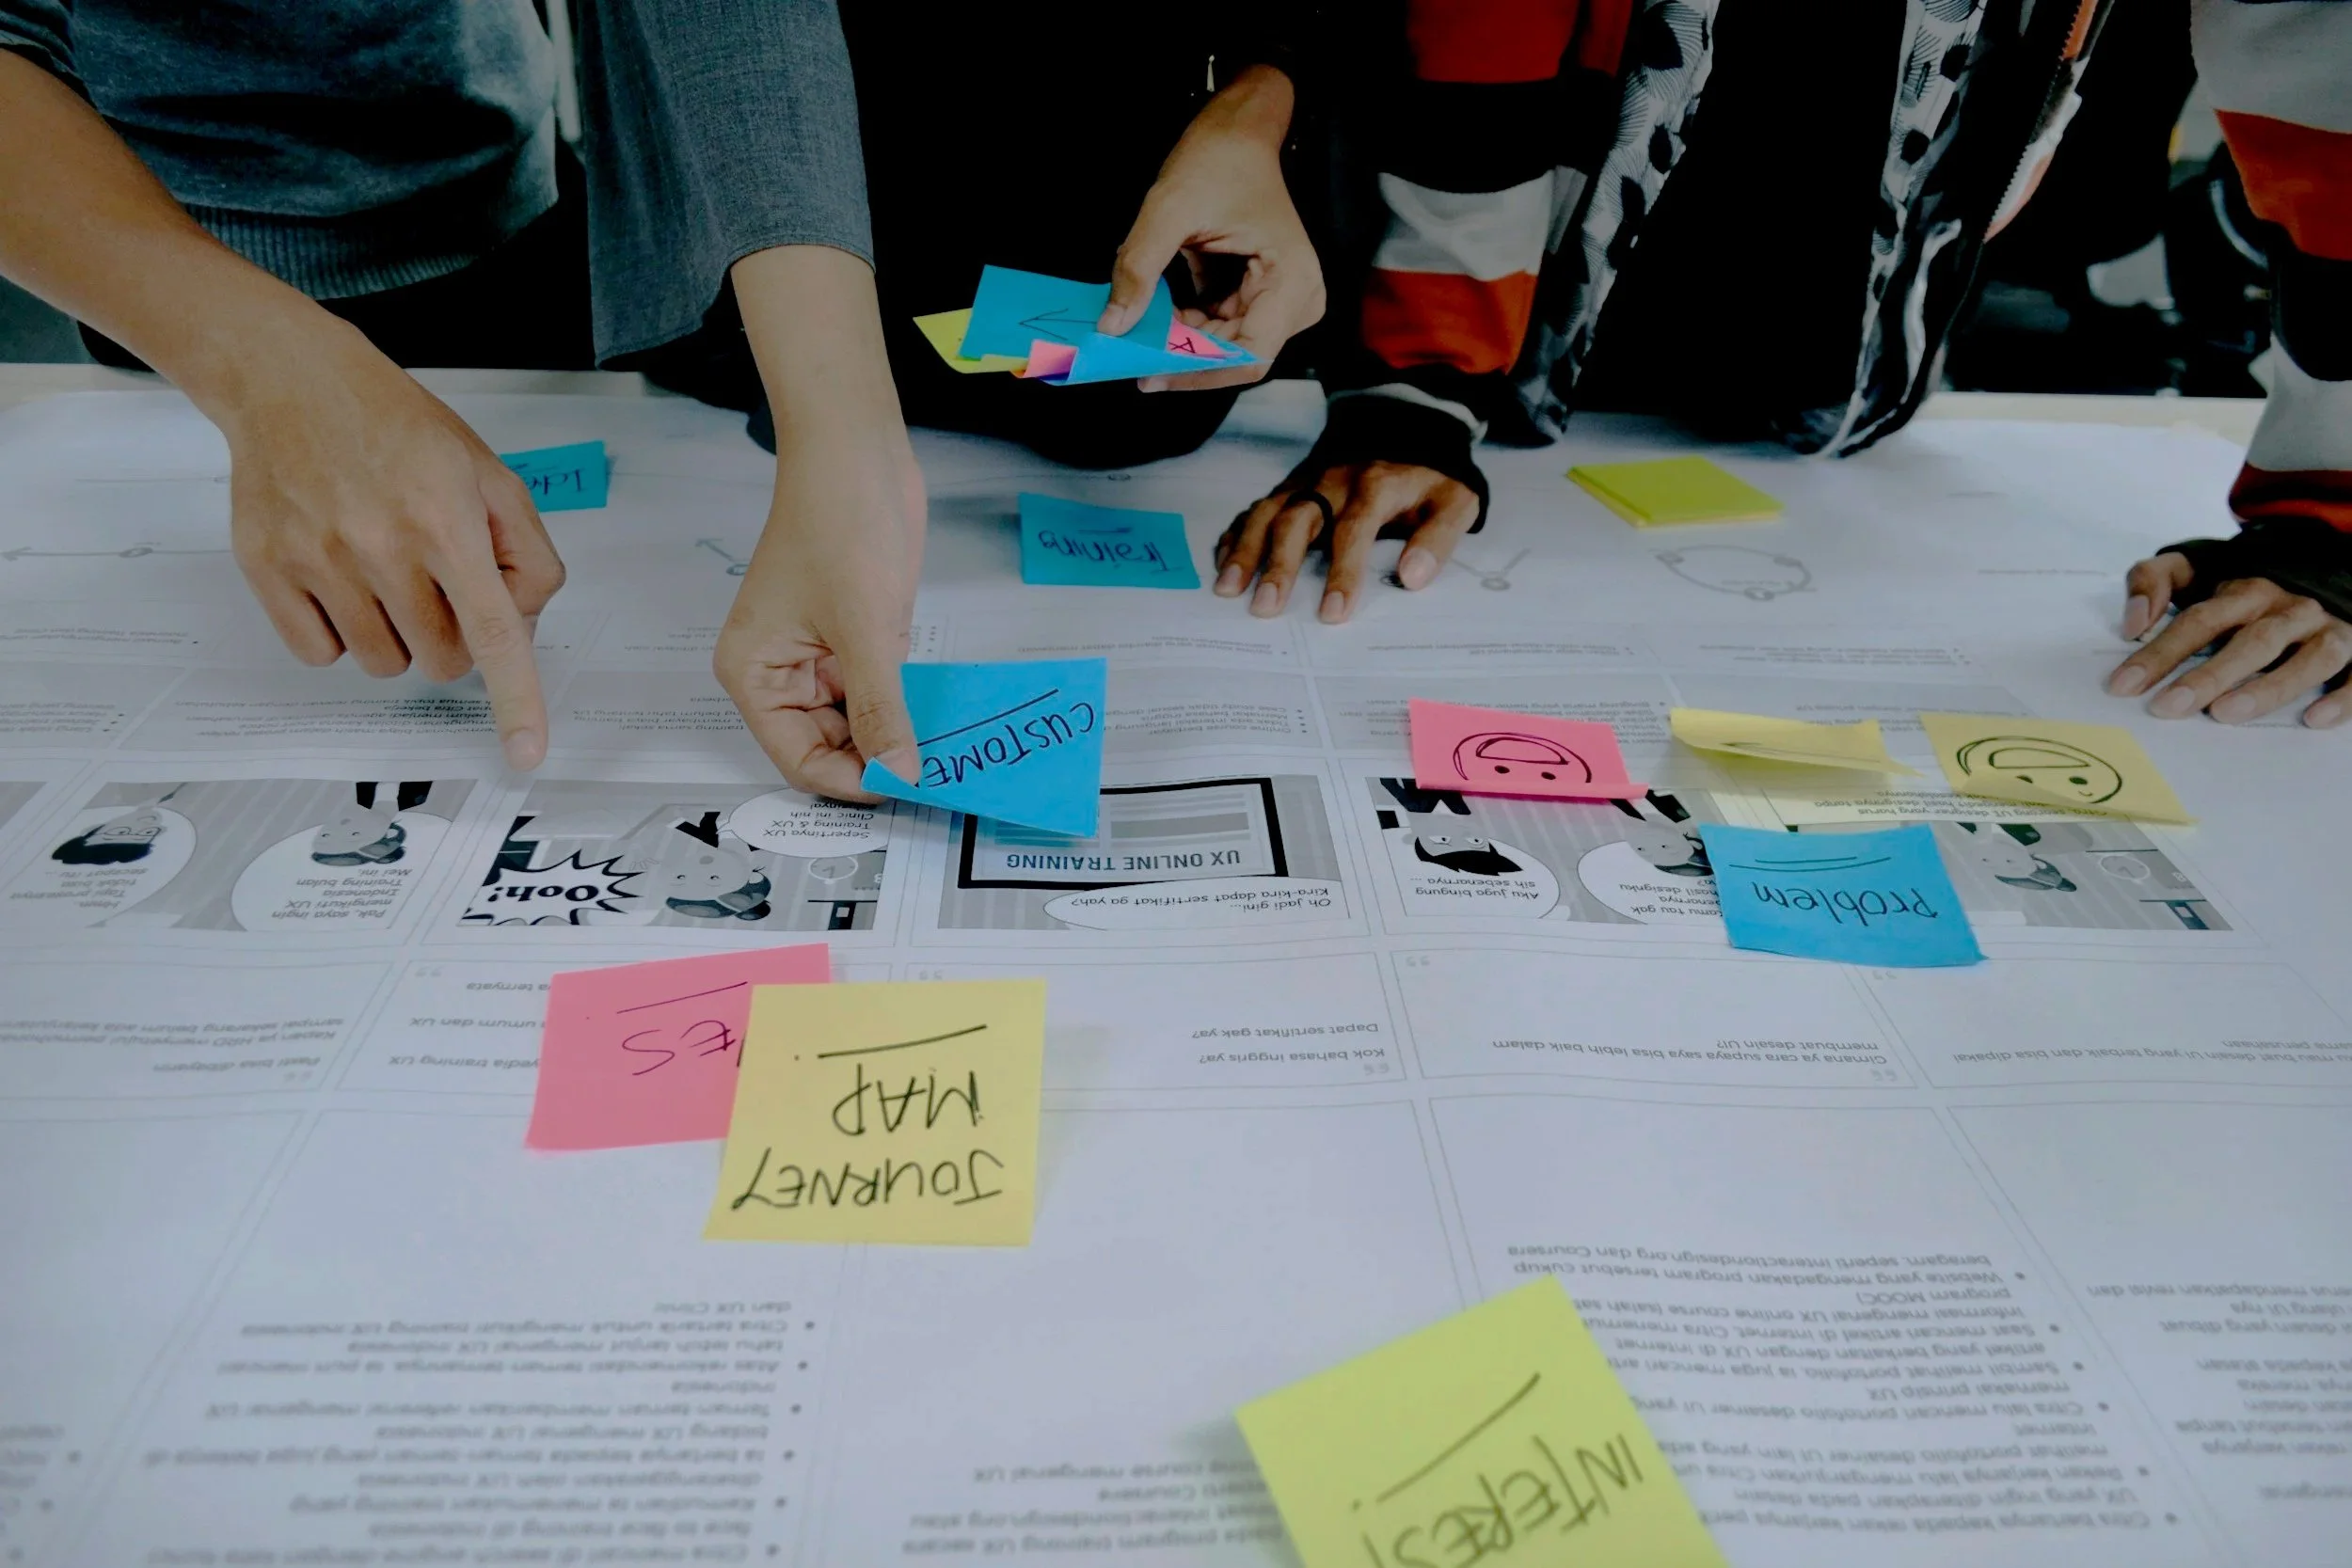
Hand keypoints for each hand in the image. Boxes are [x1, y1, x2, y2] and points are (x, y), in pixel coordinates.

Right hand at [225, 316, 560, 767]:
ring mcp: (319, 560)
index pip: (493, 629)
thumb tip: (521, 625)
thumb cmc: (397, 428)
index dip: (516, 699)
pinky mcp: (267, 570)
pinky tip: (341, 580)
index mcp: (446, 520)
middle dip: (453, 638)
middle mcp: (381, 545)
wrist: (291, 382)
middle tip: (437, 585)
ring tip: (385, 571)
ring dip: (397, 636)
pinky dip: (339, 635)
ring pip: (385, 664)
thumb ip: (524, 552)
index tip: (526, 753)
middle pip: (443, 660)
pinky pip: (321, 655)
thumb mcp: (488, 474)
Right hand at [716, 245, 923, 799]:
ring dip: (895, 737)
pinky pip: (877, 691)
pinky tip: (942, 721)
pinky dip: (905, 706)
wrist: (859, 453)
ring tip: (945, 753)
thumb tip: (900, 775)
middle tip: (935, 777)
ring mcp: (818, 658)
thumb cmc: (841, 527)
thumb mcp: (864, 629)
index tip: (906, 790)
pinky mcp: (854, 640)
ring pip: (857, 724)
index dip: (849, 781)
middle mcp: (780, 674)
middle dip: (876, 762)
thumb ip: (881, 709)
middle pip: (827, 748)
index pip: (798, 758)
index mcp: (755, 675)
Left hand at [1097, 64, 1322, 392]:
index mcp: (1291, 283)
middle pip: (1234, 355)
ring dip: (1178, 340)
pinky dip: (1183, 324)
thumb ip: (1139, 269)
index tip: (1150, 373)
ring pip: (1221, 346)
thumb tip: (1113, 324)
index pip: (1247, 356)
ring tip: (1135, 327)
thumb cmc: (1219, 160)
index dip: (1197, 372)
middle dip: (1181, 356)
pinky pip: (1217, 328)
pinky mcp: (1256, 298)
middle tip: (1129, 352)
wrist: (1238, 132)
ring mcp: (1278, 302)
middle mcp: (1294, 300)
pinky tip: (1152, 312)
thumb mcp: (1169, 209)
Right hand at [1216, 461, 1480, 621]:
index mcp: (1375, 486)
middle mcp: (1332, 481)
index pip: (1354, 530)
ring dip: (1245, 551)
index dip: (1343, 573)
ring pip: (1267, 513)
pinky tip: (1222, 565)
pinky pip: (1255, 509)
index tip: (1333, 614)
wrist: (1405, 428)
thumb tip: (1412, 578)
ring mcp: (1305, 483)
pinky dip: (1235, 535)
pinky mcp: (1289, 487)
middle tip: (1265, 609)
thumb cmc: (1428, 479)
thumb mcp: (1456, 502)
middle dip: (1278, 566)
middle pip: (1297, 520)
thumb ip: (1438, 538)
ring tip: (1227, 590)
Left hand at [2107, 552, 2351, 726]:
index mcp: (2245, 591)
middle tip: (2168, 706)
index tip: (2124, 684)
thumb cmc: (2243, 587)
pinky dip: (2343, 697)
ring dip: (2269, 687)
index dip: (2160, 653)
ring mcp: (2329, 629)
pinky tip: (2315, 719)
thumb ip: (2153, 579)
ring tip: (2225, 714)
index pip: (2199, 621)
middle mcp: (2289, 609)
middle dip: (2208, 675)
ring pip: (2309, 658)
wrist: (2320, 566)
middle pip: (2251, 641)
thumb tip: (2132, 621)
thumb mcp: (2194, 569)